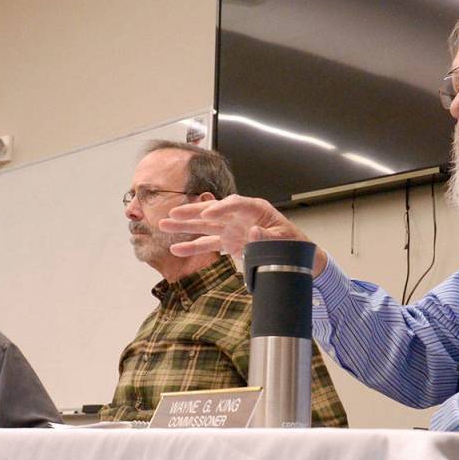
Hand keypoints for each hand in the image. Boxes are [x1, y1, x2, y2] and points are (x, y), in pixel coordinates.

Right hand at [158, 194, 327, 275]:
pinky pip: (209, 243)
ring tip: (163, 225)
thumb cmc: (291, 244)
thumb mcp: (283, 241)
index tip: (208, 213)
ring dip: (185, 226)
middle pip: (213, 210)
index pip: (236, 203)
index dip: (221, 207)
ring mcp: (233, 228)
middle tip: (172, 213)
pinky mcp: (229, 242)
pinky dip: (193, 246)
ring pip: (205, 225)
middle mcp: (241, 216)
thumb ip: (267, 237)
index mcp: (257, 209)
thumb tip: (252, 232)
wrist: (294, 256)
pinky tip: (176, 247)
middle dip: (192, 212)